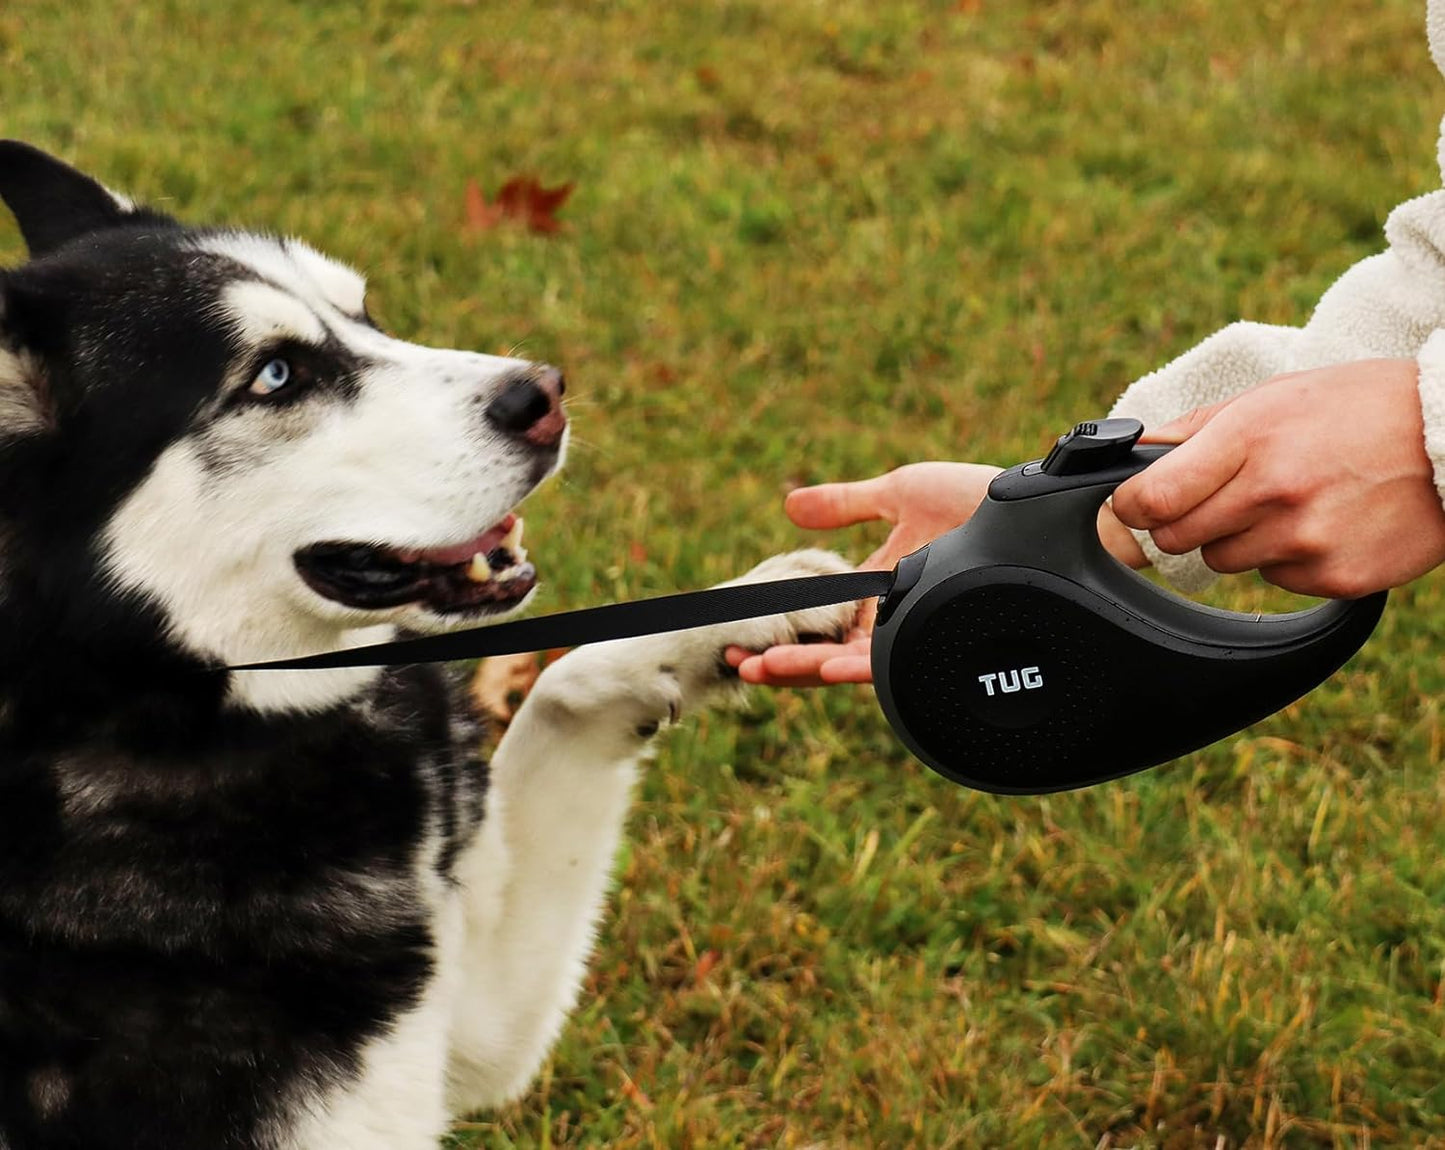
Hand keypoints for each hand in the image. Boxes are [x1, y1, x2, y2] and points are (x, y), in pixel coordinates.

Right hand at [726, 461, 1146, 686]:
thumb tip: (790, 504)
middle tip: (734, 662)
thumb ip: (845, 503)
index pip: (813, 619)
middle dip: (776, 659)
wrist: (1035, 513)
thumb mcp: (898, 494)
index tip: (738, 633)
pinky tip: (825, 668)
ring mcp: (912, 633)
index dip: (775, 629)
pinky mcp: (937, 638)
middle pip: (820, 650)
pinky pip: (890, 662)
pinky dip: (854, 666)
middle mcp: (890, 621)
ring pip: (847, 663)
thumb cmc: (976, 501)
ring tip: (760, 670)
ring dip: (801, 668)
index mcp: (876, 592)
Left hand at [1111, 358, 1444, 596]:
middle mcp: (1274, 492)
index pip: (1151, 498)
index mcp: (1250, 438)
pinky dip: (1287, 557)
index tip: (1133, 502)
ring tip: (1290, 501)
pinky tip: (1324, 522)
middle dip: (1186, 518)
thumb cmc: (1360, 409)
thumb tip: (1135, 455)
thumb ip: (1195, 430)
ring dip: (1240, 537)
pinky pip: (1275, 579)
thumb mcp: (1273, 397)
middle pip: (1177, 537)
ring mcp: (1305, 539)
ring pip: (1223, 561)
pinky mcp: (1334, 577)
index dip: (1131, 504)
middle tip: (1225, 495)